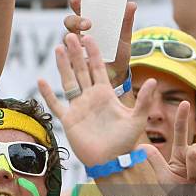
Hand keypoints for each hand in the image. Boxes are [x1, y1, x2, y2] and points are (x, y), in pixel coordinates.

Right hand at [38, 33, 154, 166]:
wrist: (111, 161)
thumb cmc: (125, 142)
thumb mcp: (137, 119)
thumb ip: (144, 100)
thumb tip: (155, 81)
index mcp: (105, 93)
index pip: (98, 68)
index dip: (94, 53)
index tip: (89, 36)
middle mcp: (90, 97)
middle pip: (81, 70)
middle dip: (76, 53)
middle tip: (70, 34)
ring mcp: (78, 108)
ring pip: (68, 82)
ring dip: (63, 66)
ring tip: (58, 48)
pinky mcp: (69, 120)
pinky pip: (56, 105)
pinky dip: (48, 94)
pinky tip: (41, 81)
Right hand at [63, 0, 136, 87]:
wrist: (117, 76)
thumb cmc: (118, 54)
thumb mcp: (124, 38)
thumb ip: (126, 23)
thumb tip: (132, 4)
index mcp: (89, 21)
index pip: (79, 7)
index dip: (76, 1)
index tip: (78, 0)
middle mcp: (78, 32)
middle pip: (69, 21)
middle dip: (76, 20)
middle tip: (88, 24)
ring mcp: (73, 46)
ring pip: (66, 37)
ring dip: (74, 37)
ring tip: (84, 41)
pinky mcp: (71, 60)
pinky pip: (65, 55)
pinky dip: (69, 53)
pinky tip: (78, 55)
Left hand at [142, 102, 195, 186]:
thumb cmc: (180, 193)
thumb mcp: (165, 178)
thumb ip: (155, 161)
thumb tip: (141, 145)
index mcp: (180, 153)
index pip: (181, 131)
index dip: (182, 117)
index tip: (185, 102)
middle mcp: (195, 152)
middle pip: (194, 150)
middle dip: (192, 169)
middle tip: (191, 181)